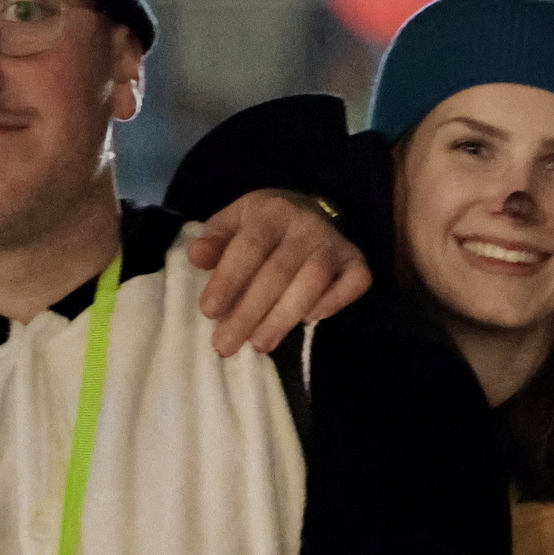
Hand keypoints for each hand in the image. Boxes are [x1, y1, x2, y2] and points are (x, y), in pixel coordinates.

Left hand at [185, 188, 371, 356]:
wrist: (306, 209)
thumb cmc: (261, 226)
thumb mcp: (231, 225)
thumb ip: (214, 243)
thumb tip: (196, 257)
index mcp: (270, 210)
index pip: (248, 248)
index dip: (228, 281)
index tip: (209, 312)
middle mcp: (306, 224)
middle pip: (278, 272)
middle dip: (250, 312)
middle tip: (226, 345)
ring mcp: (334, 242)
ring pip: (312, 283)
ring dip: (284, 318)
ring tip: (259, 345)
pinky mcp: (357, 260)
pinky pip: (354, 283)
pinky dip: (333, 303)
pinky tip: (308, 321)